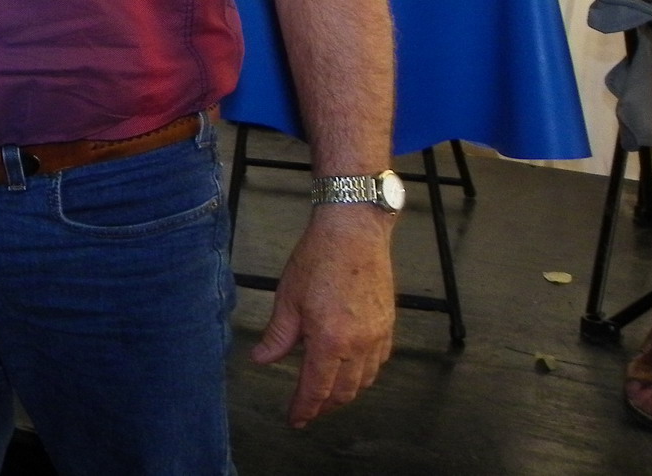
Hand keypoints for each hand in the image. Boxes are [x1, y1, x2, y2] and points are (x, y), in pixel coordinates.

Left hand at [252, 206, 395, 426]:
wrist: (354, 231)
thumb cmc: (319, 257)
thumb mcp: (288, 297)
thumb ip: (278, 335)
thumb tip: (262, 358)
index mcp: (330, 340)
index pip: (317, 389)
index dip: (304, 409)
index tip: (295, 419)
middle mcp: (358, 344)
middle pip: (344, 392)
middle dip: (324, 405)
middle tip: (308, 409)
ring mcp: (378, 335)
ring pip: (364, 381)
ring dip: (345, 392)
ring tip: (327, 392)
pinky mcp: (388, 325)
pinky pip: (378, 362)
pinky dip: (363, 373)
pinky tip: (351, 367)